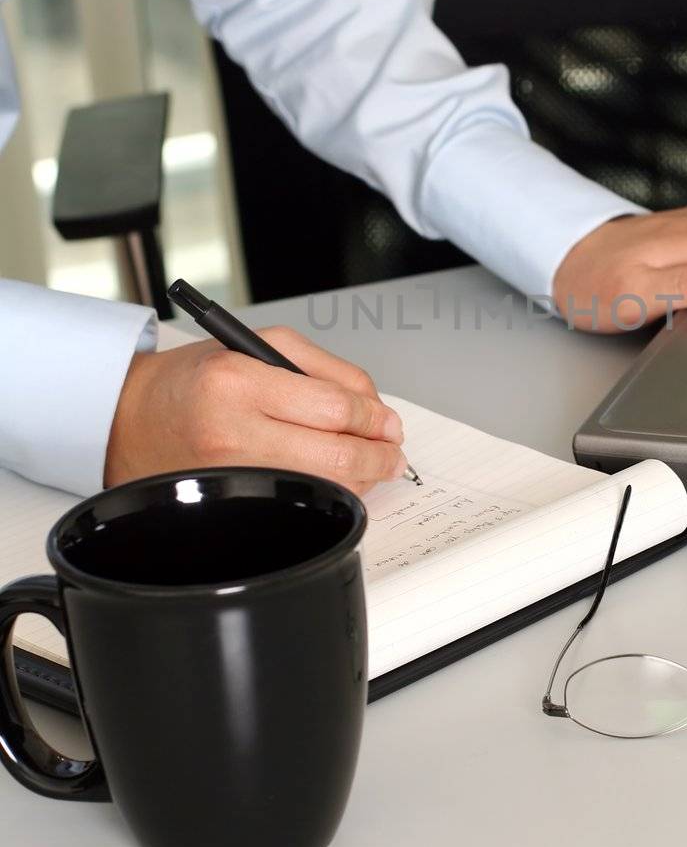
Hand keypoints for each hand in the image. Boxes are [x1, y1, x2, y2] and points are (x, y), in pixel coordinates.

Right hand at [105, 326, 407, 492]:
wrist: (133, 419)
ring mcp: (232, 473)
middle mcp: (233, 431)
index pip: (333, 409)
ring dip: (361, 477)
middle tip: (392, 450)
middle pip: (336, 457)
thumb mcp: (259, 345)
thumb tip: (375, 408)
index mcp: (240, 381)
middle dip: (378, 455)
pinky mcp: (233, 500)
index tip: (389, 422)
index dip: (374, 418)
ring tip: (371, 462)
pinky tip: (337, 478)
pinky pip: (299, 501)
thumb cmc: (195, 380)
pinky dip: (329, 491)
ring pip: (323, 486)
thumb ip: (326, 370)